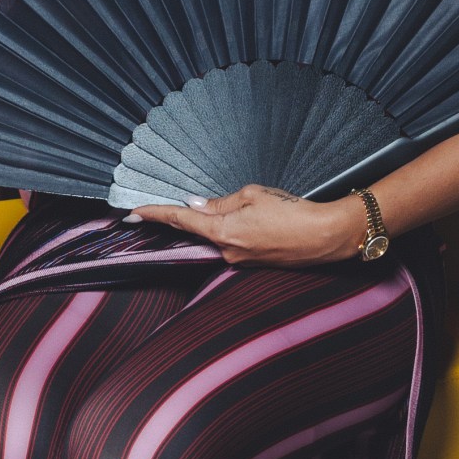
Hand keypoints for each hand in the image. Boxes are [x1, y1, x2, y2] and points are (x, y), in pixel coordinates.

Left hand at [130, 185, 366, 267]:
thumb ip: (221, 202)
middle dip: (182, 219)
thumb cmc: (294, 212)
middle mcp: (226, 252)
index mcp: (223, 232)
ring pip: (214, 238)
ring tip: (235, 208)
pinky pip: (230, 244)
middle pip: (194, 232)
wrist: (328, 236)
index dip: (153, 214)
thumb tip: (198, 206)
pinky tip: (245, 220)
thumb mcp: (253, 195)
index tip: (131, 213)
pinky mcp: (252, 263)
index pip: (179, 221)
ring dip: (213, 223)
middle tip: (162, 209)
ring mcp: (239, 261)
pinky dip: (228, 231)